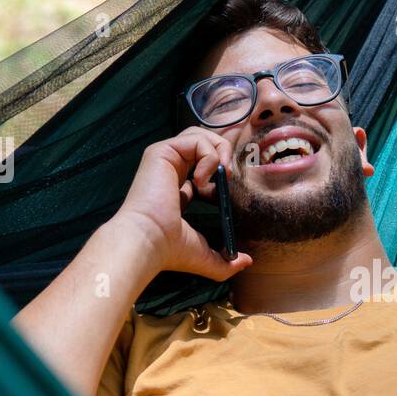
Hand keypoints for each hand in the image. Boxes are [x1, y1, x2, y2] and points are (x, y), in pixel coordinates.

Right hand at [112, 126, 252, 280]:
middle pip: (203, 142)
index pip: (204, 165)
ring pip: (200, 134)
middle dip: (224, 153)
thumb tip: (247, 261)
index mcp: (178, 189)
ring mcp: (164, 159)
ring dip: (220, 150)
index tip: (225, 190)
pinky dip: (209, 156)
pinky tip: (202, 180)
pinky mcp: (161, 151)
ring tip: (222, 174)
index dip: (222, 172)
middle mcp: (170, 170)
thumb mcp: (206, 256)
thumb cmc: (170, 250)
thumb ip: (227, 261)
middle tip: (230, 176)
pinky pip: (196, 139)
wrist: (149, 242)